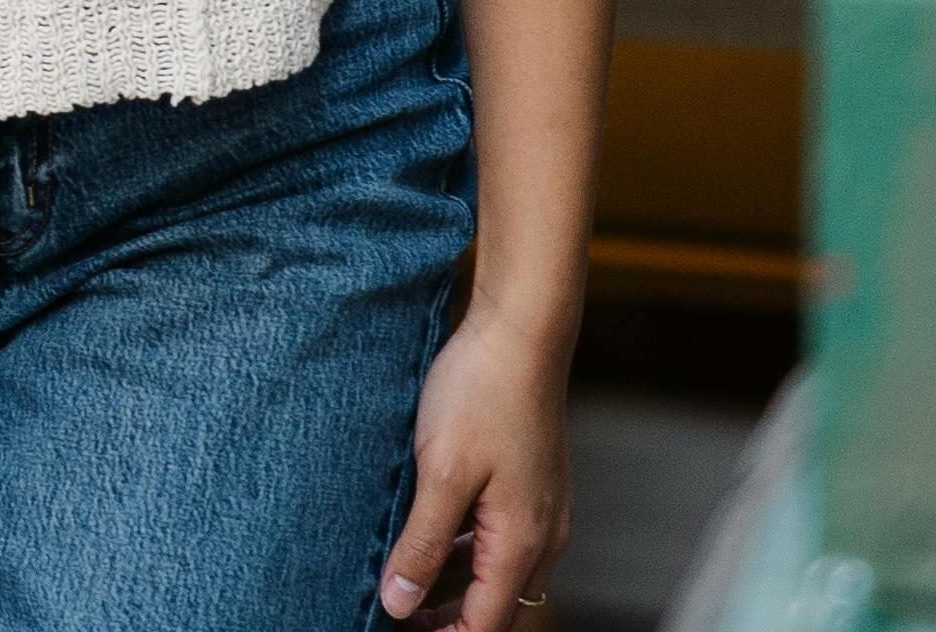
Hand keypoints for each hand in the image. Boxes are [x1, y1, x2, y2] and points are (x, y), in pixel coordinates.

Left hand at [378, 304, 575, 625]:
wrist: (519, 333)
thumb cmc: (480, 394)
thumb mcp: (439, 472)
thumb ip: (421, 543)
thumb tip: (399, 603)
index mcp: (522, 542)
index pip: (486, 624)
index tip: (393, 629)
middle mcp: (542, 535)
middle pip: (496, 606)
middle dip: (448, 619)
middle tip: (393, 611)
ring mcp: (540, 510)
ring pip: (496, 571)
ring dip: (452, 583)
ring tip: (398, 577)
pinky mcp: (530, 485)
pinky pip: (497, 537)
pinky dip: (462, 548)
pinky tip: (423, 531)